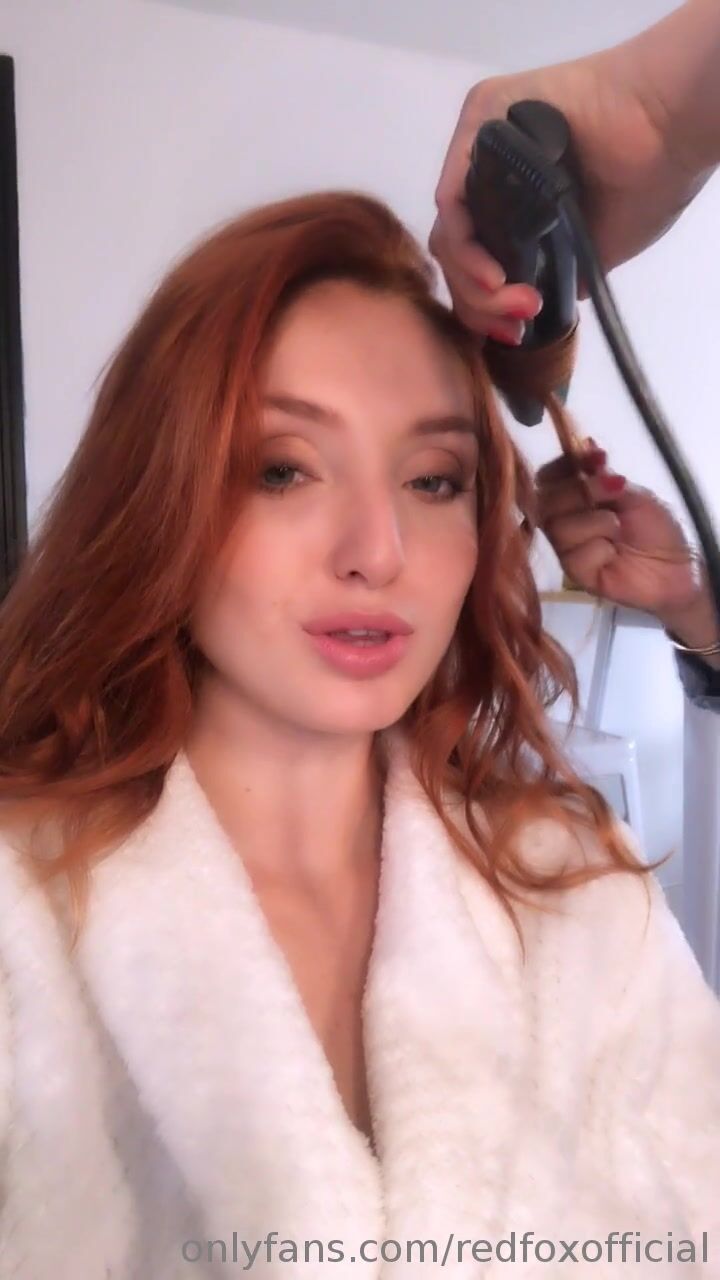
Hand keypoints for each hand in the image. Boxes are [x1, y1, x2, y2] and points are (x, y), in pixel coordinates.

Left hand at [429, 44, 705, 345]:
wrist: (671, 122)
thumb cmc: (649, 177)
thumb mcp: (596, 246)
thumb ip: (557, 272)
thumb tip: (532, 305)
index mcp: (517, 195)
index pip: (476, 259)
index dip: (485, 307)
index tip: (513, 334)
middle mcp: (492, 168)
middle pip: (457, 251)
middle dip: (479, 304)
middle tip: (515, 326)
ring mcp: (482, 143)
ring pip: (451, 232)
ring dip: (474, 284)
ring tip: (514, 305)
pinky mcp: (481, 116)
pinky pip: (453, 198)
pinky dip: (467, 247)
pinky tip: (494, 278)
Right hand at [536, 445, 706, 618]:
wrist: (676, 567)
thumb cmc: (656, 529)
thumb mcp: (632, 494)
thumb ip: (602, 475)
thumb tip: (586, 444)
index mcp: (576, 499)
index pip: (548, 478)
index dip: (563, 466)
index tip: (594, 459)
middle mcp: (565, 522)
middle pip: (546, 501)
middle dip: (582, 491)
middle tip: (615, 490)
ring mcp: (567, 549)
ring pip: (559, 528)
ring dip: (595, 522)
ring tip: (619, 528)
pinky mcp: (575, 574)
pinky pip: (573, 555)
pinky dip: (599, 550)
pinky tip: (614, 555)